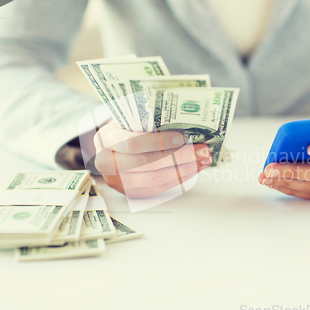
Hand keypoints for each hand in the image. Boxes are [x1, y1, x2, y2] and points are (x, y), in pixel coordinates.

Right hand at [94, 120, 211, 197]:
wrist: (110, 145)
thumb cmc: (125, 127)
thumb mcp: (130, 117)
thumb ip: (149, 119)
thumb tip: (186, 120)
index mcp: (107, 139)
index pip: (133, 143)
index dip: (159, 142)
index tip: (183, 137)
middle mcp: (107, 163)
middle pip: (148, 164)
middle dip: (180, 157)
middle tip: (203, 150)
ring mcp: (117, 181)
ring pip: (155, 179)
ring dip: (184, 170)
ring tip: (202, 160)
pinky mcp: (129, 192)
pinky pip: (158, 188)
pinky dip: (178, 179)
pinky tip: (192, 169)